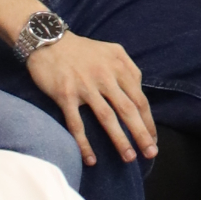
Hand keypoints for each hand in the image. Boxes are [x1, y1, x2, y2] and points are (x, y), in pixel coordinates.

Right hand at [23, 27, 156, 166]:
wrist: (47, 40)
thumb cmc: (81, 49)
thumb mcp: (111, 50)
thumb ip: (128, 68)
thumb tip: (139, 92)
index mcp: (119, 66)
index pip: (139, 98)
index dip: (148, 121)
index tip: (153, 138)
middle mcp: (105, 76)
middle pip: (128, 109)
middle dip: (142, 134)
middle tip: (151, 153)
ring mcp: (85, 86)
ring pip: (107, 118)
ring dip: (120, 140)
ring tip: (129, 158)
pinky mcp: (65, 94)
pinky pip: (77, 124)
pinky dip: (84, 143)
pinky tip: (91, 159)